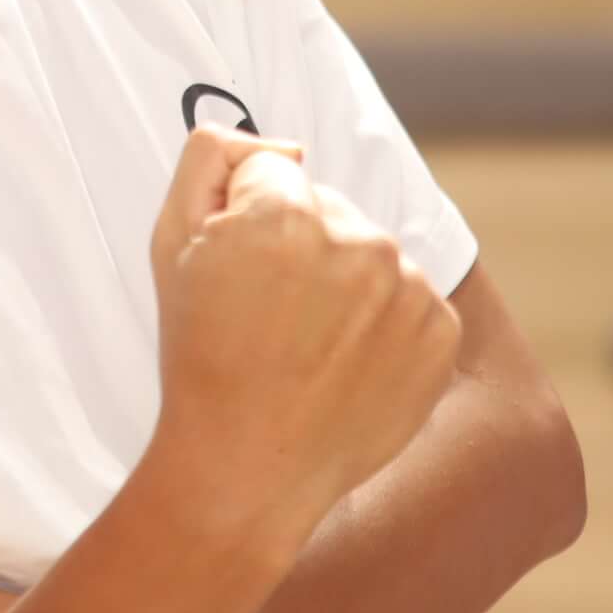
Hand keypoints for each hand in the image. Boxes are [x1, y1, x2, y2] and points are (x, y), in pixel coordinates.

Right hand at [136, 124, 457, 558]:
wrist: (249, 467)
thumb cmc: (201, 358)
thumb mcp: (170, 246)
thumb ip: (210, 160)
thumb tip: (280, 145)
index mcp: (285, 214)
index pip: (274, 173)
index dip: (247, 218)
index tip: (239, 272)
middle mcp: (358, 242)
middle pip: (329, 209)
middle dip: (304, 245)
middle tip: (271, 314)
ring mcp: (408, 289)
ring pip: (373, 253)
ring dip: (347, 283)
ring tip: (309, 344)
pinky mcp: (441, 331)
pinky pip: (412, 298)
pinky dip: (386, 323)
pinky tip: (346, 363)